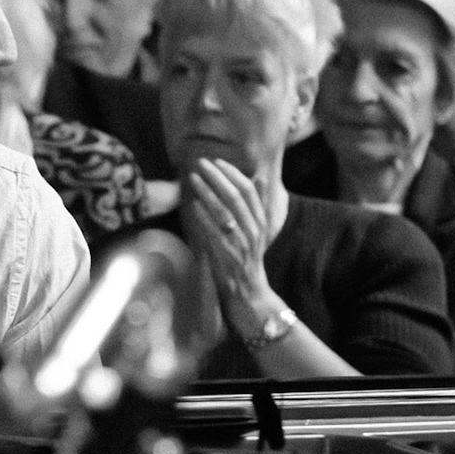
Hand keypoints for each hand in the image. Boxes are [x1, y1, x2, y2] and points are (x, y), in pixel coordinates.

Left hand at [181, 157, 273, 324]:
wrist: (250, 292)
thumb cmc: (249, 257)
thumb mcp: (258, 229)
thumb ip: (258, 204)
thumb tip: (260, 177)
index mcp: (261, 221)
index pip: (249, 191)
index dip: (233, 174)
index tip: (217, 161)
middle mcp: (254, 230)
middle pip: (236, 197)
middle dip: (217, 177)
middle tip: (201, 163)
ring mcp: (241, 244)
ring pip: (225, 213)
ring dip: (208, 193)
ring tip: (193, 179)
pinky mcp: (228, 256)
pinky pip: (215, 233)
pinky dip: (205, 217)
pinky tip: (194, 204)